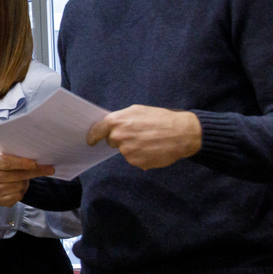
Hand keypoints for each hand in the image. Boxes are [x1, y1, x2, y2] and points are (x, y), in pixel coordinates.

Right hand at [0, 153, 54, 206]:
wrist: (1, 182)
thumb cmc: (9, 168)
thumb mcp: (12, 159)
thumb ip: (22, 159)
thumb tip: (43, 162)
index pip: (5, 162)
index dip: (20, 163)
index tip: (35, 164)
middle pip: (14, 175)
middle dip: (31, 173)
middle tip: (48, 169)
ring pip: (17, 186)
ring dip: (24, 183)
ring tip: (23, 180)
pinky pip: (16, 197)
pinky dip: (21, 193)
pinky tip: (19, 189)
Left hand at [87, 105, 201, 169]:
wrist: (182, 133)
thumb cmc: (160, 119)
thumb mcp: (137, 111)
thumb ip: (121, 119)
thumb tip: (111, 126)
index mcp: (117, 121)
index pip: (97, 130)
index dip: (93, 136)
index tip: (90, 141)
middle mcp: (119, 136)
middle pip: (112, 141)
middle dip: (121, 139)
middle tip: (137, 134)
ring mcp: (127, 151)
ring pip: (125, 151)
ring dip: (133, 148)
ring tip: (149, 141)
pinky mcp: (136, 162)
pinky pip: (135, 160)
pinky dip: (142, 156)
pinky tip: (153, 149)